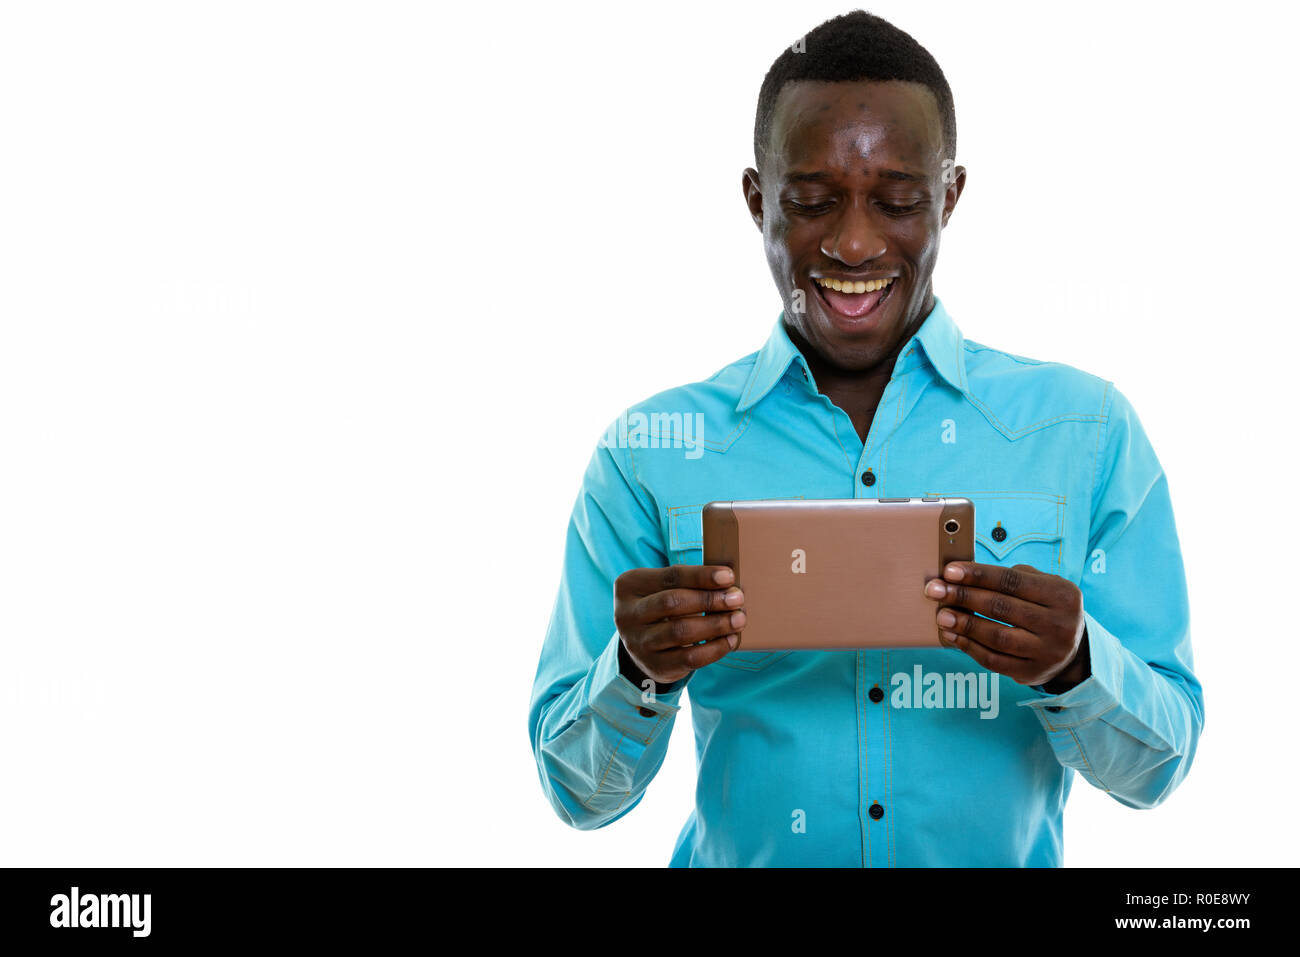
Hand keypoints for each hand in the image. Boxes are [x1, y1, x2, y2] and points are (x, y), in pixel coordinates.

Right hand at [613, 565, 745, 685]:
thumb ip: (687, 582)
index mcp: (630, 585)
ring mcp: (638, 643)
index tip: (728, 576)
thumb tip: (728, 582)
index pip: (670, 576)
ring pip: (681, 631)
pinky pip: (689, 658)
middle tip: (737, 598)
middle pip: (673, 602)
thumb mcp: (662, 588)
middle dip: (710, 600)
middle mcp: (628, 614)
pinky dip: (714, 648)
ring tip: (738, 619)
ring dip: (715, 624)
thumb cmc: (661, 607)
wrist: (642, 645)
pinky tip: (730, 639)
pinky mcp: (654, 665)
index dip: (701, 576)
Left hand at [923, 562, 1089, 689]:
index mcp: (1063, 595)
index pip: (1012, 581)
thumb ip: (1012, 577)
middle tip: (935, 590)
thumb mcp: (1043, 586)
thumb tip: (964, 575)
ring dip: (964, 624)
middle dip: (964, 597)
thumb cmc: (1044, 607)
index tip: (949, 571)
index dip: (978, 575)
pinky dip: (969, 647)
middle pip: (1002, 607)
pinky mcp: (1032, 673)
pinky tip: (951, 636)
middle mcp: (1060, 624)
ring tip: (941, 615)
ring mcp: (1048, 652)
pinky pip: (994, 660)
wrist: (1071, 650)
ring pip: (997, 636)